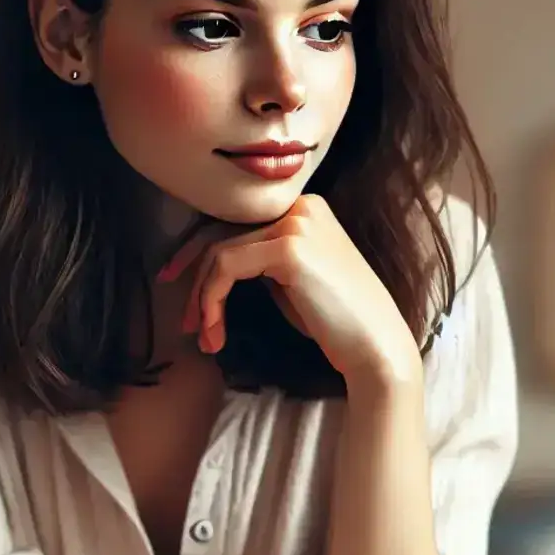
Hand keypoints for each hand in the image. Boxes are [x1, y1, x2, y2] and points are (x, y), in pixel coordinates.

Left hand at [158, 196, 420, 388]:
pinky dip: (212, 301)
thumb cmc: (338, 324)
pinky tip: (216, 330)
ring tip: (206, 338)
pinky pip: (227, 268)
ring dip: (204, 301)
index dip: (198, 256)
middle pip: (223, 236)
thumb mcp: (295, 282)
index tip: (178, 287)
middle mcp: (301, 207)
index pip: (237, 226)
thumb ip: (263, 263)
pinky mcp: (288, 249)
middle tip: (188, 325)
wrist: (375, 348)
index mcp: (306, 210)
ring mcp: (296, 224)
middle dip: (196, 283)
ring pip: (219, 254)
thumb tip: (215, 267)